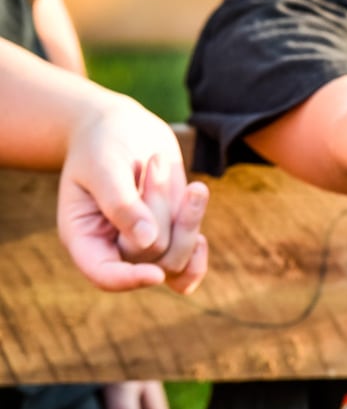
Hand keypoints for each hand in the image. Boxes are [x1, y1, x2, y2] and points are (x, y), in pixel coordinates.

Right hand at [56, 98, 209, 293]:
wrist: (122, 127)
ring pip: (176, 258)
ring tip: (171, 169)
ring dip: (185, 215)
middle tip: (154, 161)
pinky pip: (189, 265)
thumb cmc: (102, 143)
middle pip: (150, 257)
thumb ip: (122, 204)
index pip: (103, 274)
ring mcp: (145, 244)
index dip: (128, 280)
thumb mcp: (104, 167)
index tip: (155, 274)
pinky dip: (199, 245)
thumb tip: (148, 241)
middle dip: (161, 208)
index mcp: (84, 237)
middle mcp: (114, 247)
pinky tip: (198, 206)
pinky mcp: (170, 234)